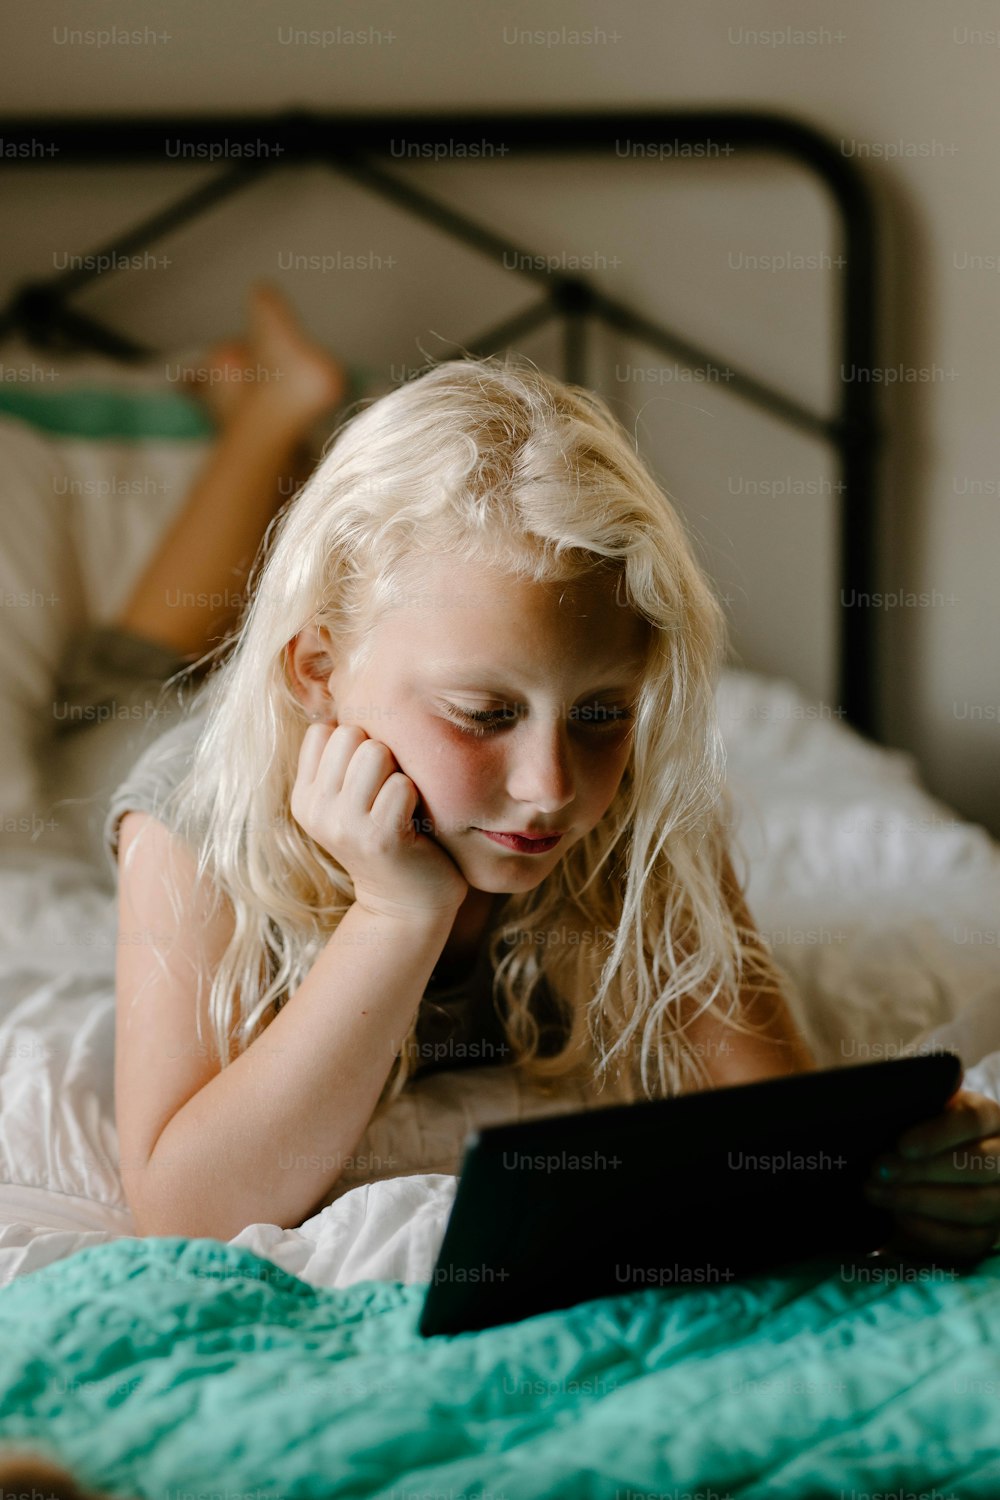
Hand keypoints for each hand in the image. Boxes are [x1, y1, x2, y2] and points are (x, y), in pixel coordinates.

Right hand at [290, 721, 468, 922]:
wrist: (407, 905)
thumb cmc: (390, 838)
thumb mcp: (351, 800)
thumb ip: (343, 760)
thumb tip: (348, 697)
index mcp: (305, 796)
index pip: (323, 730)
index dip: (356, 742)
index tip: (371, 776)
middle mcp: (315, 809)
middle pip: (351, 734)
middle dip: (381, 751)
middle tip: (391, 790)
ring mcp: (344, 825)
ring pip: (375, 752)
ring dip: (399, 771)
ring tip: (402, 803)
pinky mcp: (378, 838)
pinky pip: (402, 784)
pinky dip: (416, 796)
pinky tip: (415, 821)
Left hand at [864, 1087, 999, 1265]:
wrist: (915, 1172)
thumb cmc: (916, 1132)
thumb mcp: (919, 1111)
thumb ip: (921, 1100)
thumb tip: (923, 1085)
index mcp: (989, 1117)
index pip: (974, 1119)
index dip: (938, 1134)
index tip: (902, 1146)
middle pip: (977, 1165)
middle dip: (923, 1170)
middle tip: (880, 1170)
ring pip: (973, 1204)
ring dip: (919, 1200)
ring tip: (877, 1192)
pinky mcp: (989, 1232)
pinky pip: (967, 1240)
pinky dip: (929, 1230)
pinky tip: (898, 1217)